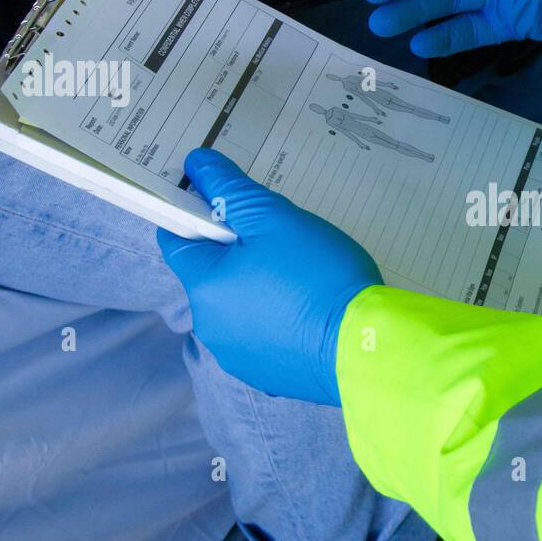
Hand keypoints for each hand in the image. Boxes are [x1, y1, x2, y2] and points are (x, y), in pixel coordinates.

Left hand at [157, 149, 380, 404]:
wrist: (365, 347)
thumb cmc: (319, 277)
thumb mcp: (275, 218)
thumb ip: (231, 189)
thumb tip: (198, 165)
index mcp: (204, 285)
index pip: (176, 239)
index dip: (195, 213)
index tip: (225, 202)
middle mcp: (210, 326)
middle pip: (212, 273)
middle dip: (239, 252)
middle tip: (282, 241)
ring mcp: (237, 355)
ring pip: (239, 305)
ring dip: (259, 287)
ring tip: (303, 278)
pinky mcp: (267, 375)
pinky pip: (263, 335)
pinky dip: (279, 319)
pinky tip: (311, 310)